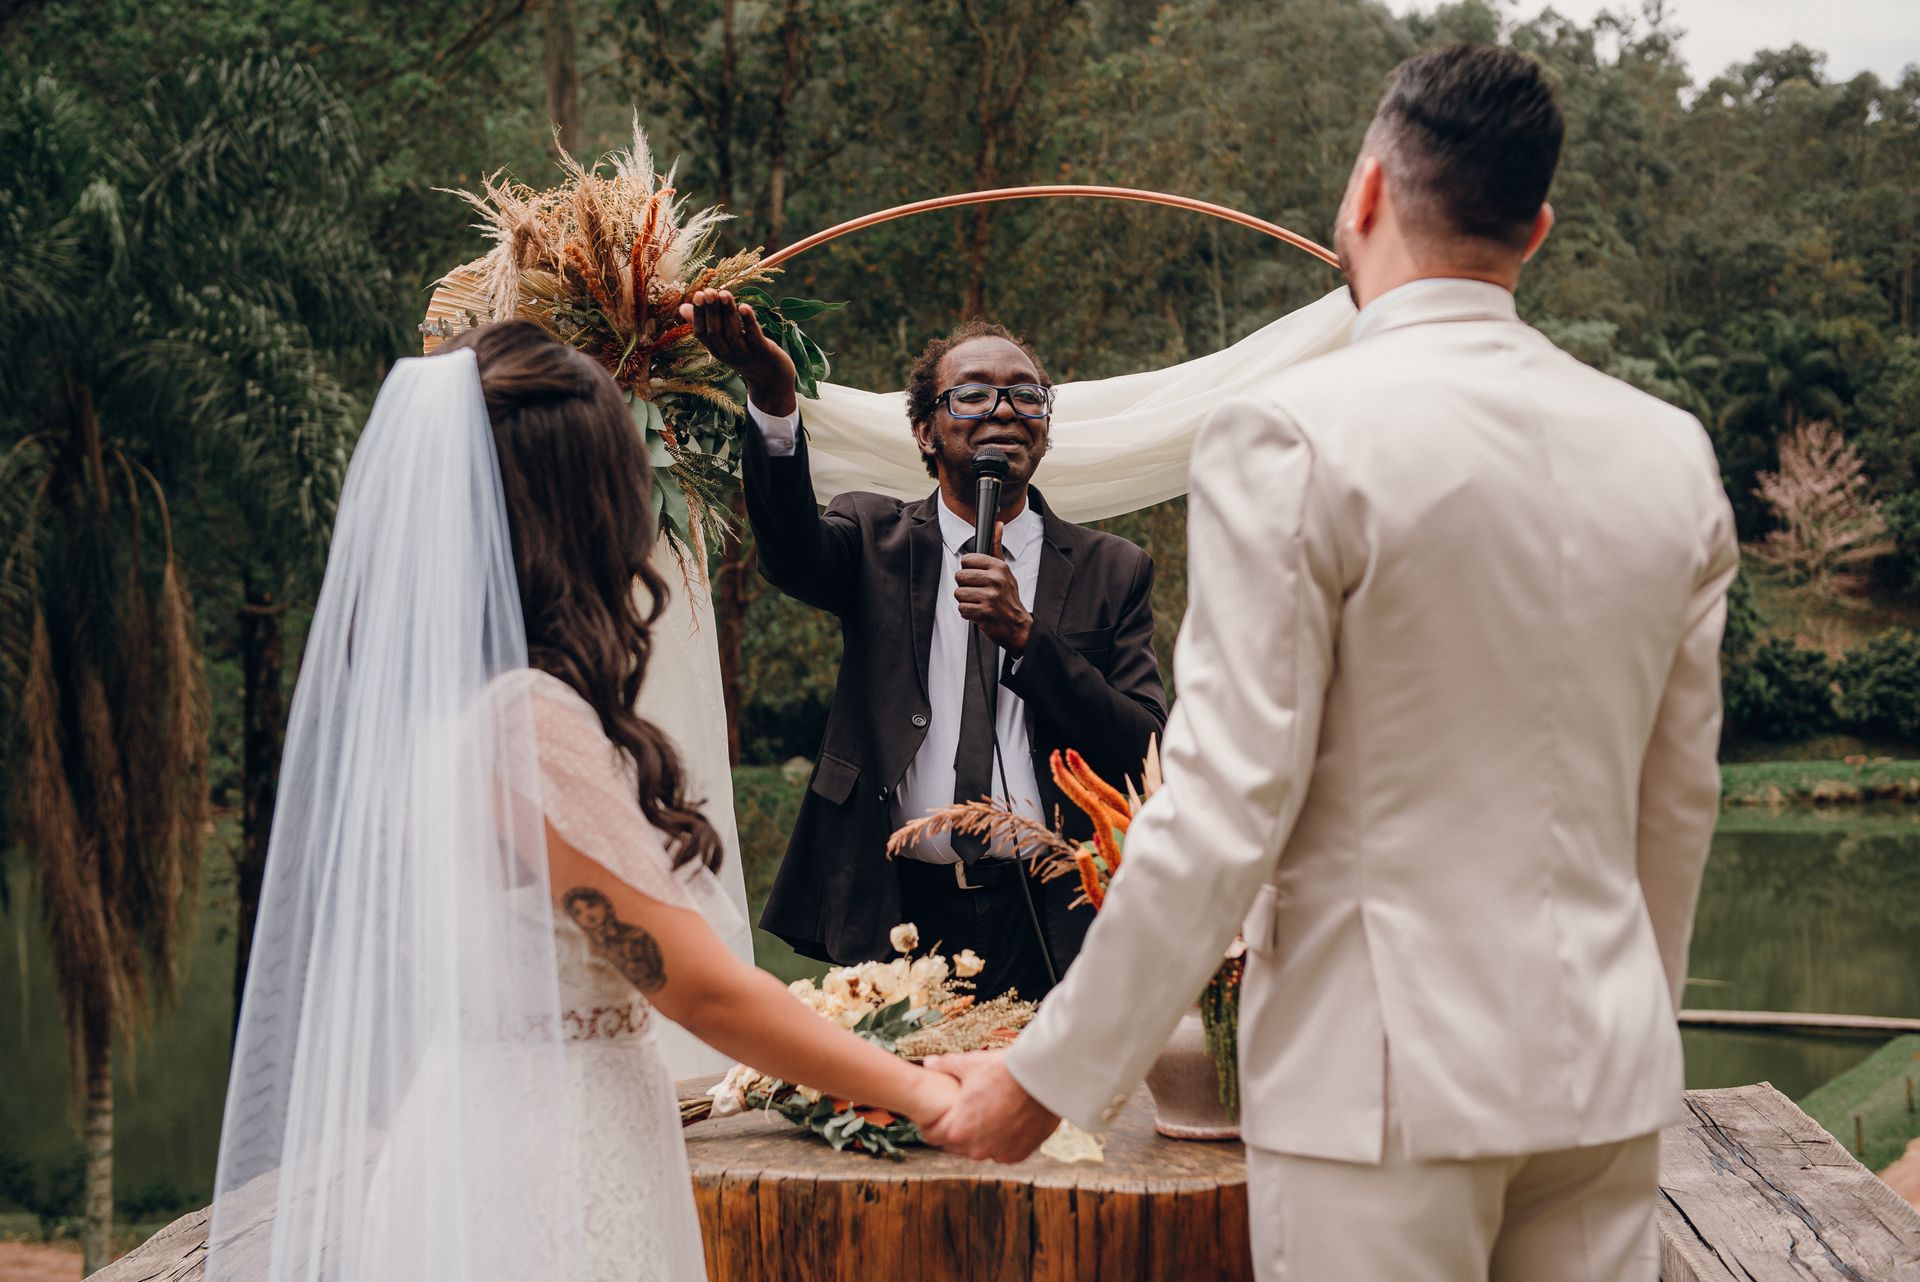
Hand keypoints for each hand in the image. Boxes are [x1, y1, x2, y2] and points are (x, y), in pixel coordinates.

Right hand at [679, 288, 797, 415]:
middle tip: (709, 292)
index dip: (698, 315)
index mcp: (716, 350)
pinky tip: (744, 307)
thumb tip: (682, 308)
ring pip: (733, 334)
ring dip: (728, 313)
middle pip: (716, 333)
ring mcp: (746, 356)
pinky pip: (754, 337)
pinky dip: (749, 322)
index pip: (702, 334)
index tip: (698, 294)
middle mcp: (728, 355)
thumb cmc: (744, 351)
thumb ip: (705, 324)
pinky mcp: (764, 353)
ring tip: (724, 294)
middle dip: (712, 311)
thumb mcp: (723, 341)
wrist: (772, 376)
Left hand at [919, 1050, 1058, 1162]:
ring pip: (981, 1149)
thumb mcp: (969, 1064)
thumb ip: (944, 1066)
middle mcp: (976, 1149)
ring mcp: (999, 1153)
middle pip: (956, 1144)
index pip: (931, 1135)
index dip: (931, 1122)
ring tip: (987, 1114)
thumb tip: (928, 1063)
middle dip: (957, 1129)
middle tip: (963, 1110)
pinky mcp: (1020, 1154)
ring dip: (981, 1137)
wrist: (1042, 1077)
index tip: (938, 1112)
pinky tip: (1006, 1121)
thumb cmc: (1002, 1069)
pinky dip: (1003, 1140)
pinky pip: (1004, 1151)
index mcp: (957, 1130)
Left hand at [955, 522, 1031, 654]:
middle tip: (977, 592)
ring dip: (966, 601)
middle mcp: (996, 580)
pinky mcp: (984, 612)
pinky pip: (962, 608)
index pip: (967, 559)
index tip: (976, 577)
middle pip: (960, 576)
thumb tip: (998, 524)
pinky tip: (978, 612)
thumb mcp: (1005, 570)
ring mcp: (990, 597)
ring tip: (978, 602)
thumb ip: (996, 547)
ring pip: (959, 593)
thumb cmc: (1008, 596)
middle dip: (965, 586)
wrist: (1017, 625)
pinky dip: (967, 613)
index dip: (968, 569)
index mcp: (999, 567)